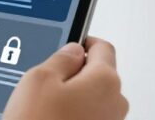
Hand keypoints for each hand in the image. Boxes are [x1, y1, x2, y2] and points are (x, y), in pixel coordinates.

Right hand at [4, 37, 127, 119]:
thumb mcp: (38, 78)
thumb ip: (61, 57)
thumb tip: (72, 50)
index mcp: (105, 80)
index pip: (102, 47)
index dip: (83, 42)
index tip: (69, 45)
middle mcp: (115, 103)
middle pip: (99, 74)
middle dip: (75, 73)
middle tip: (48, 80)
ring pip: (93, 99)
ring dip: (73, 98)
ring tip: (44, 107)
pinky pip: (89, 118)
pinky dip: (73, 116)